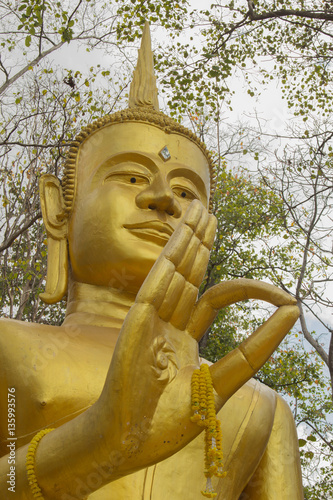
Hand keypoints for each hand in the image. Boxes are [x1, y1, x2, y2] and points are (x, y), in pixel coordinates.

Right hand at [99, 200, 298, 470]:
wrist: (127, 442)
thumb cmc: (167, 421)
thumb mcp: (221, 385)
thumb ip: (253, 351)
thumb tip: (290, 315)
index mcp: (183, 338)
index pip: (212, 297)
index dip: (245, 289)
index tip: (285, 296)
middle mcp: (167, 322)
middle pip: (189, 273)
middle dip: (201, 242)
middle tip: (210, 213)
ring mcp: (151, 320)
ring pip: (174, 271)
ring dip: (188, 240)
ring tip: (200, 211)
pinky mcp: (136, 322)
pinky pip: (157, 285)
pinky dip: (171, 260)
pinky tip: (184, 236)